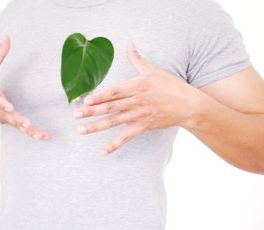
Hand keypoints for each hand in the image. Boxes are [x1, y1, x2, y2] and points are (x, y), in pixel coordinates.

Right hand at [0, 35, 49, 139]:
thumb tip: (8, 36)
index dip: (2, 104)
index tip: (9, 107)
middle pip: (8, 116)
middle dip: (18, 120)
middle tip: (27, 124)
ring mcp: (4, 118)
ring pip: (17, 126)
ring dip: (29, 131)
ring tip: (42, 136)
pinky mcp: (10, 122)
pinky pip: (22, 129)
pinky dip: (33, 133)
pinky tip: (45, 137)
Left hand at [73, 41, 197, 153]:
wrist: (188, 105)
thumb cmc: (171, 86)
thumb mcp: (154, 71)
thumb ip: (137, 59)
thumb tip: (129, 44)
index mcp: (137, 87)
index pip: (115, 92)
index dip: (100, 96)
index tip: (86, 100)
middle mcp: (136, 102)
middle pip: (111, 107)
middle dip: (92, 111)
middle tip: (76, 114)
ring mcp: (138, 116)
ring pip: (114, 122)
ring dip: (97, 126)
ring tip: (81, 130)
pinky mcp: (142, 127)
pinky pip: (126, 137)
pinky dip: (114, 145)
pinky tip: (103, 151)